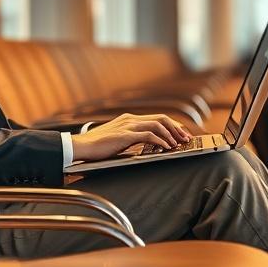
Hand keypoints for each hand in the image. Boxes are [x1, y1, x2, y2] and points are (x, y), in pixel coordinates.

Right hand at [71, 113, 192, 161]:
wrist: (81, 146)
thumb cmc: (97, 146)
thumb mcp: (118, 139)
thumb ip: (132, 138)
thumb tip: (148, 145)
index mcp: (129, 119)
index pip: (156, 118)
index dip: (172, 125)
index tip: (181, 134)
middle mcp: (130, 119)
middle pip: (161, 118)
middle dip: (176, 128)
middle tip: (186, 138)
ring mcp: (128, 125)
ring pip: (157, 125)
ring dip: (171, 134)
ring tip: (179, 144)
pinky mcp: (125, 135)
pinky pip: (148, 135)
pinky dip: (160, 141)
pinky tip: (166, 147)